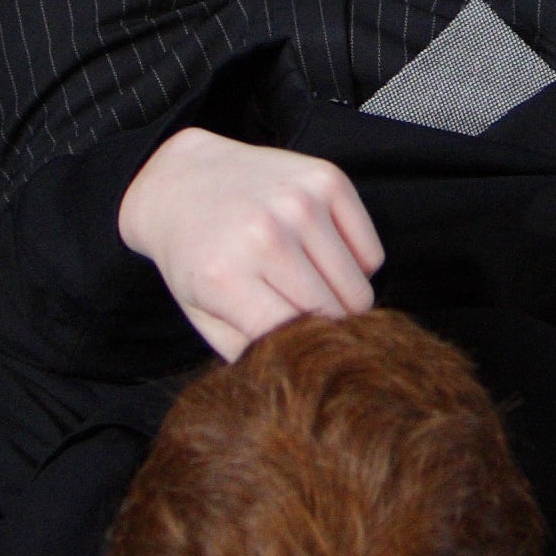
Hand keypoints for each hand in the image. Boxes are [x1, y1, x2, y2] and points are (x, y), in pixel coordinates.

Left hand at [116, 128, 384, 361]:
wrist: (184, 180)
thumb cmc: (194, 256)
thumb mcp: (201, 314)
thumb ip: (247, 352)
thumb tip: (298, 376)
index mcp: (225, 277)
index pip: (296, 338)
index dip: (305, 355)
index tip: (302, 357)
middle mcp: (266, 235)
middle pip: (335, 314)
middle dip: (326, 329)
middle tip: (305, 321)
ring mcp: (301, 203)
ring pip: (359, 288)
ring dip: (342, 299)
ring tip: (310, 289)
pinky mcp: (329, 179)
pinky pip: (371, 254)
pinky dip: (355, 267)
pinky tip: (323, 259)